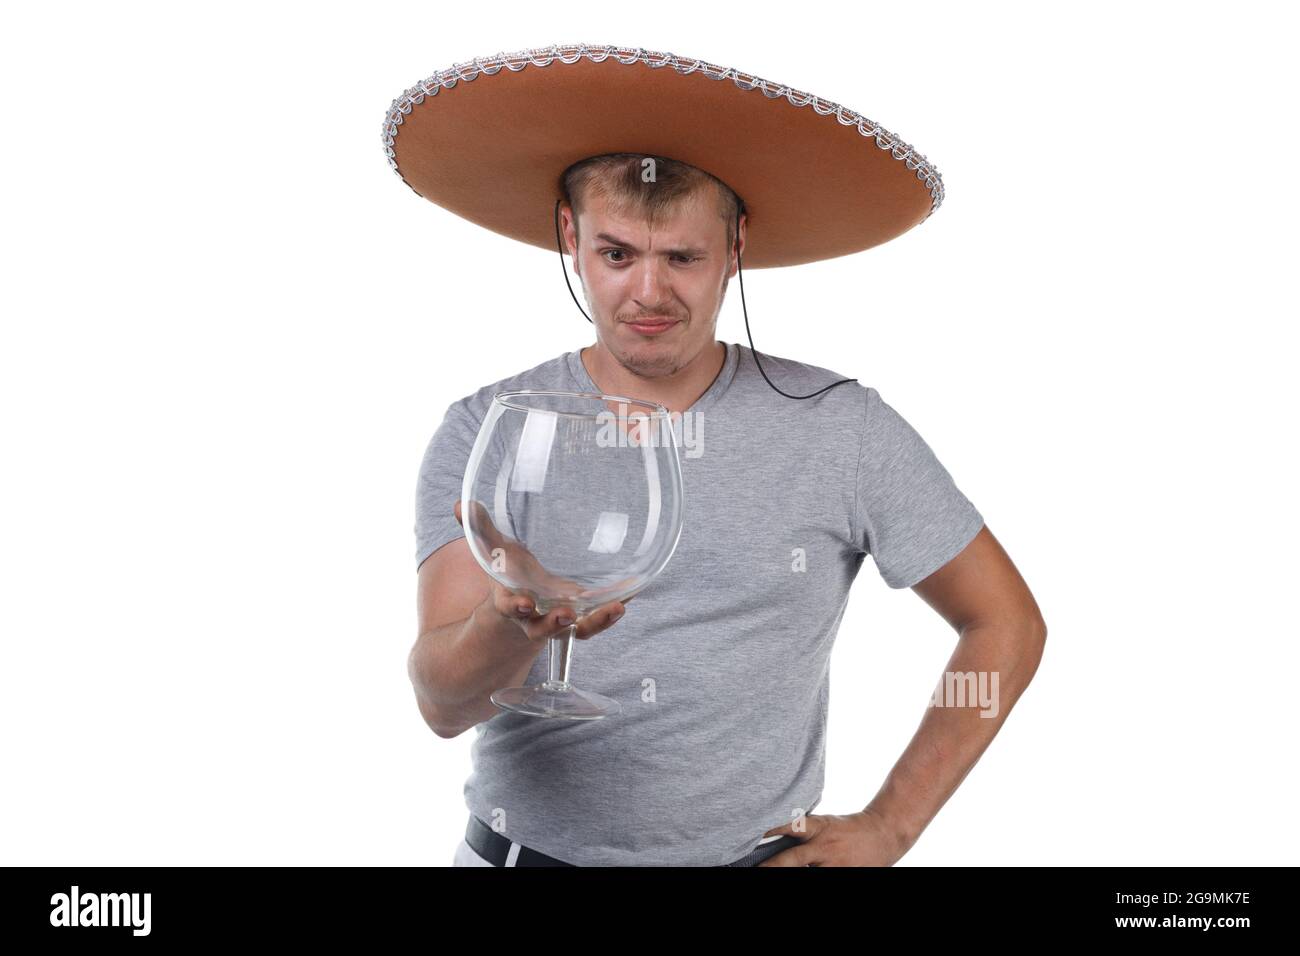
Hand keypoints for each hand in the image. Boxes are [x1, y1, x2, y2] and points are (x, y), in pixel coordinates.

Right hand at [454, 500, 630, 644]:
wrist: (517, 614)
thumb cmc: (507, 577)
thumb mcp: (493, 553)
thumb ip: (479, 530)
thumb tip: (461, 504)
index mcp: (510, 603)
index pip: (509, 607)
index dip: (515, 606)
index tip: (523, 603)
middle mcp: (534, 619)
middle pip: (543, 628)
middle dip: (554, 623)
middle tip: (567, 615)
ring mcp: (559, 621)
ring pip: (577, 630)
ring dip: (596, 622)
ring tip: (617, 608)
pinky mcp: (580, 618)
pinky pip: (597, 620)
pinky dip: (613, 611)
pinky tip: (633, 593)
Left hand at [756, 809, 911, 866]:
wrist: (884, 833)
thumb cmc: (846, 829)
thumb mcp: (824, 824)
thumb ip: (802, 832)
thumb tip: (770, 838)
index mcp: (818, 828)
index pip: (790, 826)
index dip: (771, 829)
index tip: (753, 833)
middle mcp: (823, 847)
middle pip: (793, 860)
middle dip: (772, 867)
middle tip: (756, 870)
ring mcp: (834, 865)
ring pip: (807, 876)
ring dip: (791, 874)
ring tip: (769, 872)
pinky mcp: (845, 876)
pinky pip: (824, 881)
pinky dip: (811, 878)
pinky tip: (807, 874)